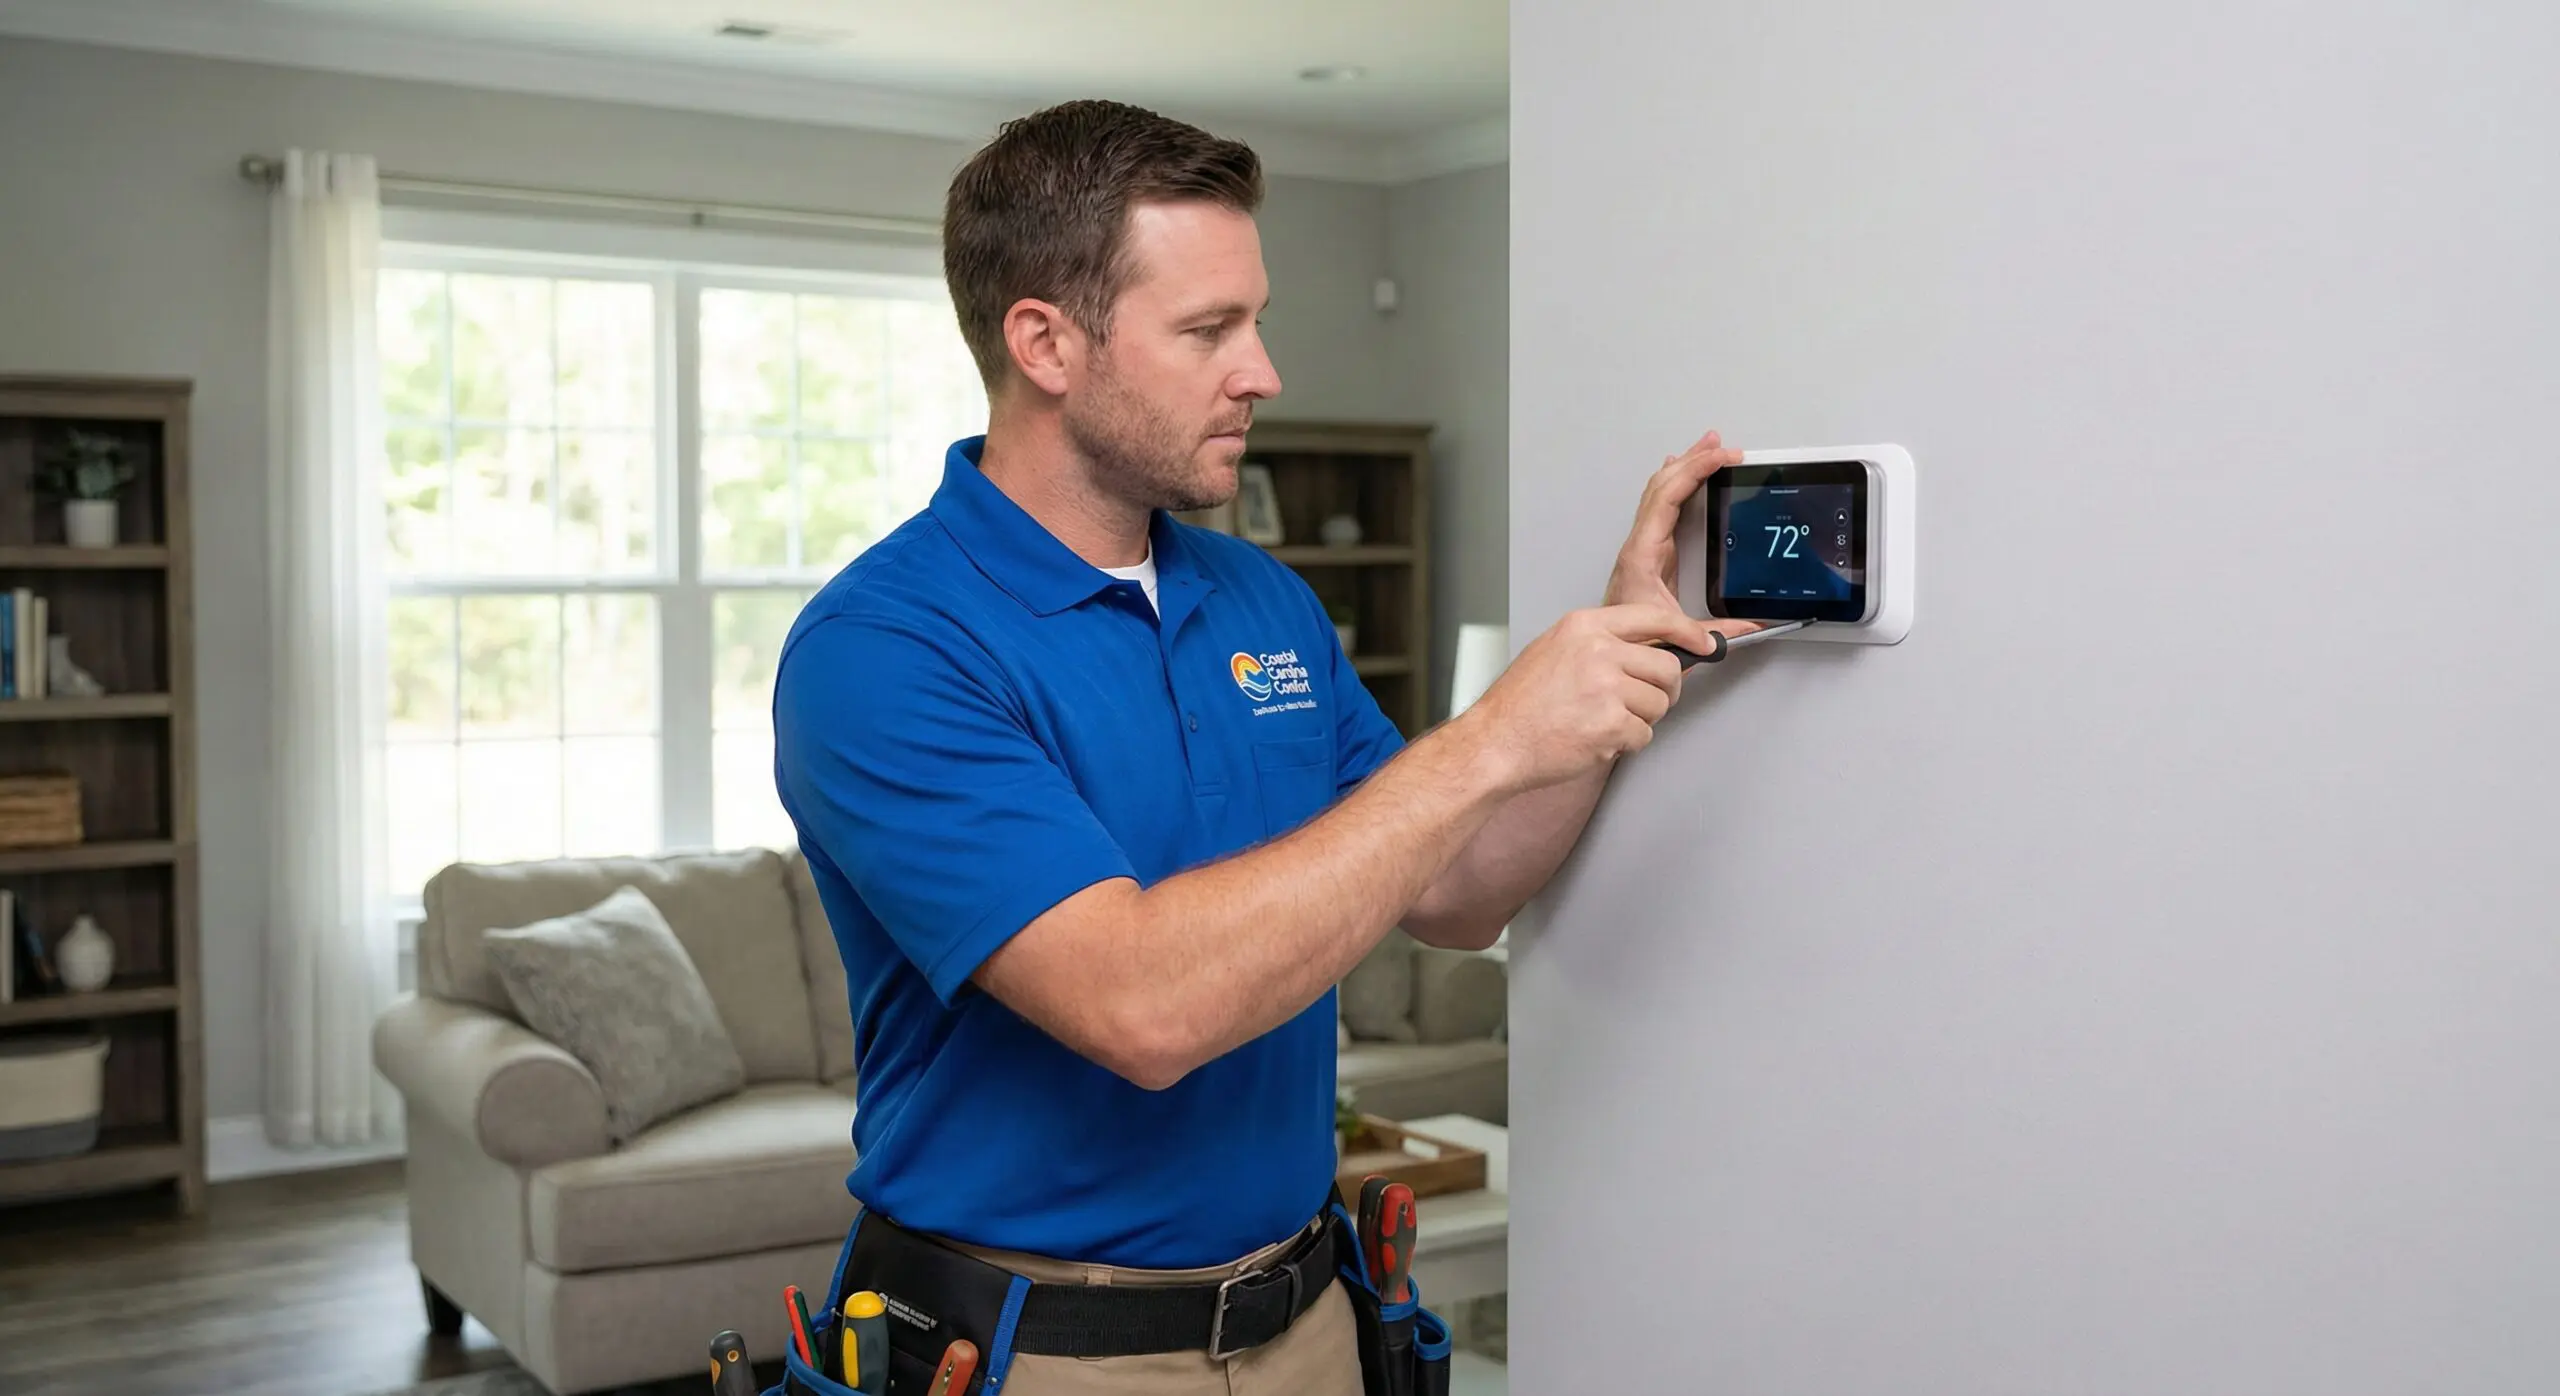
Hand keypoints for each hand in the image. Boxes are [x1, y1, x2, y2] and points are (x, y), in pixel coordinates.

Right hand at [1458, 602, 1713, 792]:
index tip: (1705, 643)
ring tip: (1602, 721)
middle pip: (1668, 667)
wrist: (1495, 743)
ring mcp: (1605, 689)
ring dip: (1640, 720)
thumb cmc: (1519, 704)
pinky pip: (1644, 735)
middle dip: (1663, 690)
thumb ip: (1600, 642)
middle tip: (1641, 702)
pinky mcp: (1611, 726)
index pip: (1654, 619)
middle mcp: (1598, 652)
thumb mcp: (1554, 649)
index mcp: (1584, 627)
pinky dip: (1626, 743)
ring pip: (1658, 704)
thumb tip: (1649, 650)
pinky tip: (1595, 738)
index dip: (1688, 632)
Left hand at [1605, 430, 1761, 647]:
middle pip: (1662, 486)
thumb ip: (1720, 632)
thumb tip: (1753, 624)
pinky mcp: (1649, 553)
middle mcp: (1639, 545)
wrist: (1607, 652)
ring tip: (1706, 449)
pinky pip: (1661, 508)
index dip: (1694, 472)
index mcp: (1643, 555)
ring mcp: (1642, 546)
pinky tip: (1683, 477)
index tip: (1720, 457)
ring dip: (1684, 468)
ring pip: (1660, 494)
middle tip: (1719, 445)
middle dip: (1693, 460)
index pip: (1667, 497)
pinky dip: (1676, 486)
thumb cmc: (1630, 642)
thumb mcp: (1679, 636)